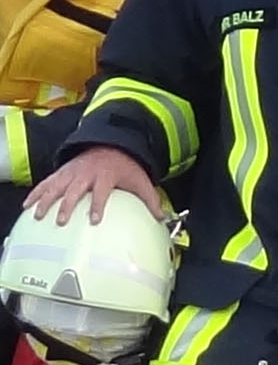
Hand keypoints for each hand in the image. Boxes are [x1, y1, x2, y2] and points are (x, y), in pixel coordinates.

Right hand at [27, 146, 160, 224]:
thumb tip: (162, 218)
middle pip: (75, 190)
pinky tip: (28, 205)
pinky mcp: (62, 172)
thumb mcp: (141, 180)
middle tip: (62, 220)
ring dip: (47, 201)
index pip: (101, 193)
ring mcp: (72, 172)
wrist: (111, 144)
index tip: (94, 220)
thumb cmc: (126, 167)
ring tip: (39, 215)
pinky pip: (47, 182)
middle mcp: (87, 174)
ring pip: (57, 186)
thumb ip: (151, 200)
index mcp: (106, 176)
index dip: (97, 206)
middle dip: (67, 205)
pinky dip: (36, 193)